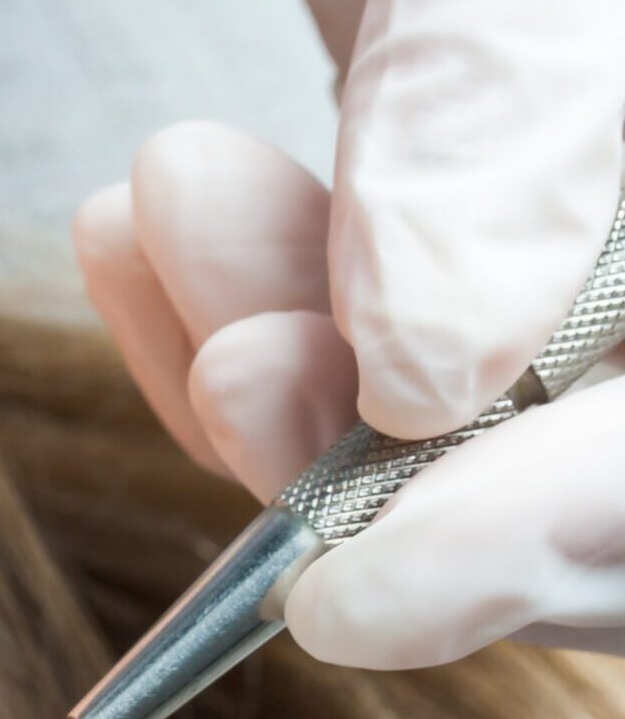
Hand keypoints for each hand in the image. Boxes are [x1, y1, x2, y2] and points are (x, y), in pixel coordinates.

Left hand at [71, 0, 624, 668]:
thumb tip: (427, 377)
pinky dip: (242, 320)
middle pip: (582, 479)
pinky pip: (365, 345)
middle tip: (239, 370)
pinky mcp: (471, 221)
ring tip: (160, 222)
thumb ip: (510, 123)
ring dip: (279, 377)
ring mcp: (569, 262)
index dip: (553, 541)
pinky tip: (138, 241)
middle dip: (383, 463)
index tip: (352, 594)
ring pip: (452, 431)